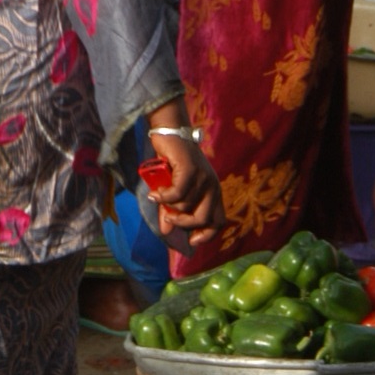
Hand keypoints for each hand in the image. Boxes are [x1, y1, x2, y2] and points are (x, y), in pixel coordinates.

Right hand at [145, 115, 224, 249]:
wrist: (170, 133)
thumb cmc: (172, 162)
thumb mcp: (172, 190)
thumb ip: (170, 211)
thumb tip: (166, 232)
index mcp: (213, 192)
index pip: (219, 221)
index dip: (207, 235)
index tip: (191, 241)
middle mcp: (213, 186)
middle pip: (205, 219)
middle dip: (185, 224)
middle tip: (168, 218)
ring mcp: (204, 178)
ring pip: (187, 206)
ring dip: (169, 206)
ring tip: (158, 197)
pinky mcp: (191, 170)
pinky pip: (177, 193)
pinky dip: (164, 197)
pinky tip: (155, 193)